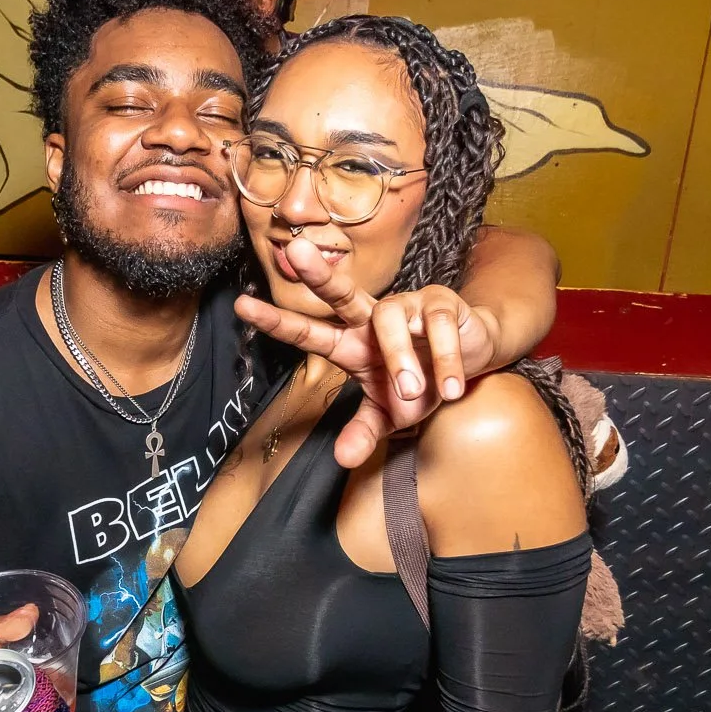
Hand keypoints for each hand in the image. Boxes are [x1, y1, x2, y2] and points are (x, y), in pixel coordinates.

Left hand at [237, 238, 503, 466]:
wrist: (468, 362)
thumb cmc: (418, 384)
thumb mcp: (388, 415)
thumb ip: (364, 432)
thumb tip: (343, 459)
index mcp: (351, 344)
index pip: (309, 332)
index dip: (277, 321)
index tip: (241, 306)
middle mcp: (371, 319)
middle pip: (341, 293)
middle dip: (319, 275)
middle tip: (295, 252)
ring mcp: (406, 306)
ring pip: (390, 319)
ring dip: (400, 357)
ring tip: (414, 392)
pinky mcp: (441, 303)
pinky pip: (437, 327)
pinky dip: (444, 361)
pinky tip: (449, 388)